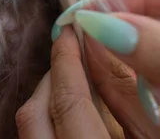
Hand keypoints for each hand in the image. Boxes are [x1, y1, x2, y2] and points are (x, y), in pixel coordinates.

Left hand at [15, 26, 159, 137]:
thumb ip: (128, 97)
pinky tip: (79, 116)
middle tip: (73, 54)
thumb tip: (101, 46)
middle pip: (33, 115)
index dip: (64, 59)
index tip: (69, 30)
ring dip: (49, 100)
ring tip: (79, 83)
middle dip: (51, 78)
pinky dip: (53, 123)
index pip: (65, 100)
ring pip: (31, 131)